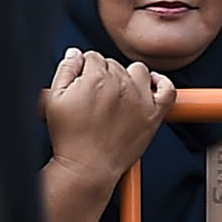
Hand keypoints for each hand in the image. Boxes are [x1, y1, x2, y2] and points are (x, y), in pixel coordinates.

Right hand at [43, 50, 173, 179]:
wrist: (88, 166)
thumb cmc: (70, 136)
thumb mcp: (54, 98)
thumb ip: (65, 70)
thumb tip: (75, 54)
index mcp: (95, 78)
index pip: (92, 56)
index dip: (84, 68)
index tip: (81, 82)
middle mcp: (120, 85)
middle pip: (113, 63)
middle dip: (103, 73)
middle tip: (94, 94)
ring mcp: (140, 99)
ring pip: (138, 70)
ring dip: (128, 75)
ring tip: (118, 90)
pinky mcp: (153, 114)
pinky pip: (167, 90)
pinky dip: (161, 83)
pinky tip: (151, 84)